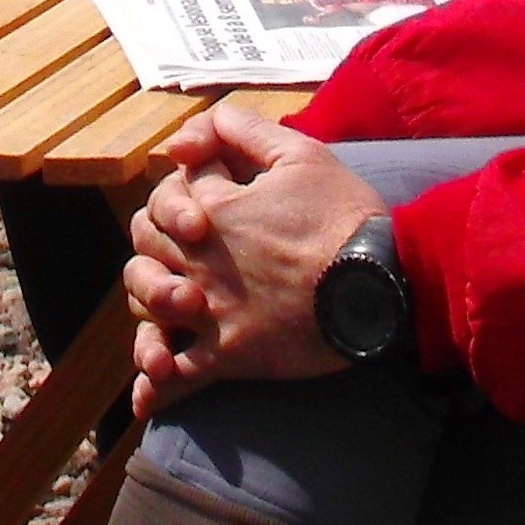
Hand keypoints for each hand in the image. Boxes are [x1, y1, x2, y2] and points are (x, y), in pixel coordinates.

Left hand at [122, 99, 385, 411]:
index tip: (209, 197)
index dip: (181, 190)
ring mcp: (210, 310)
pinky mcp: (228, 356)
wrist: (378, 284)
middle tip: (186, 246)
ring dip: (149, 299)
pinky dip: (157, 384)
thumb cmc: (345, 217)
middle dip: (157, 240)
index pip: (167, 192)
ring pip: (148, 305)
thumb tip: (185, 139)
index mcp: (213, 208)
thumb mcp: (300, 153)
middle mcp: (200, 259)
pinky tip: (147, 395)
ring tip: (171, 302)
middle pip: (146, 244)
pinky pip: (177, 374)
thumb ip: (240, 129)